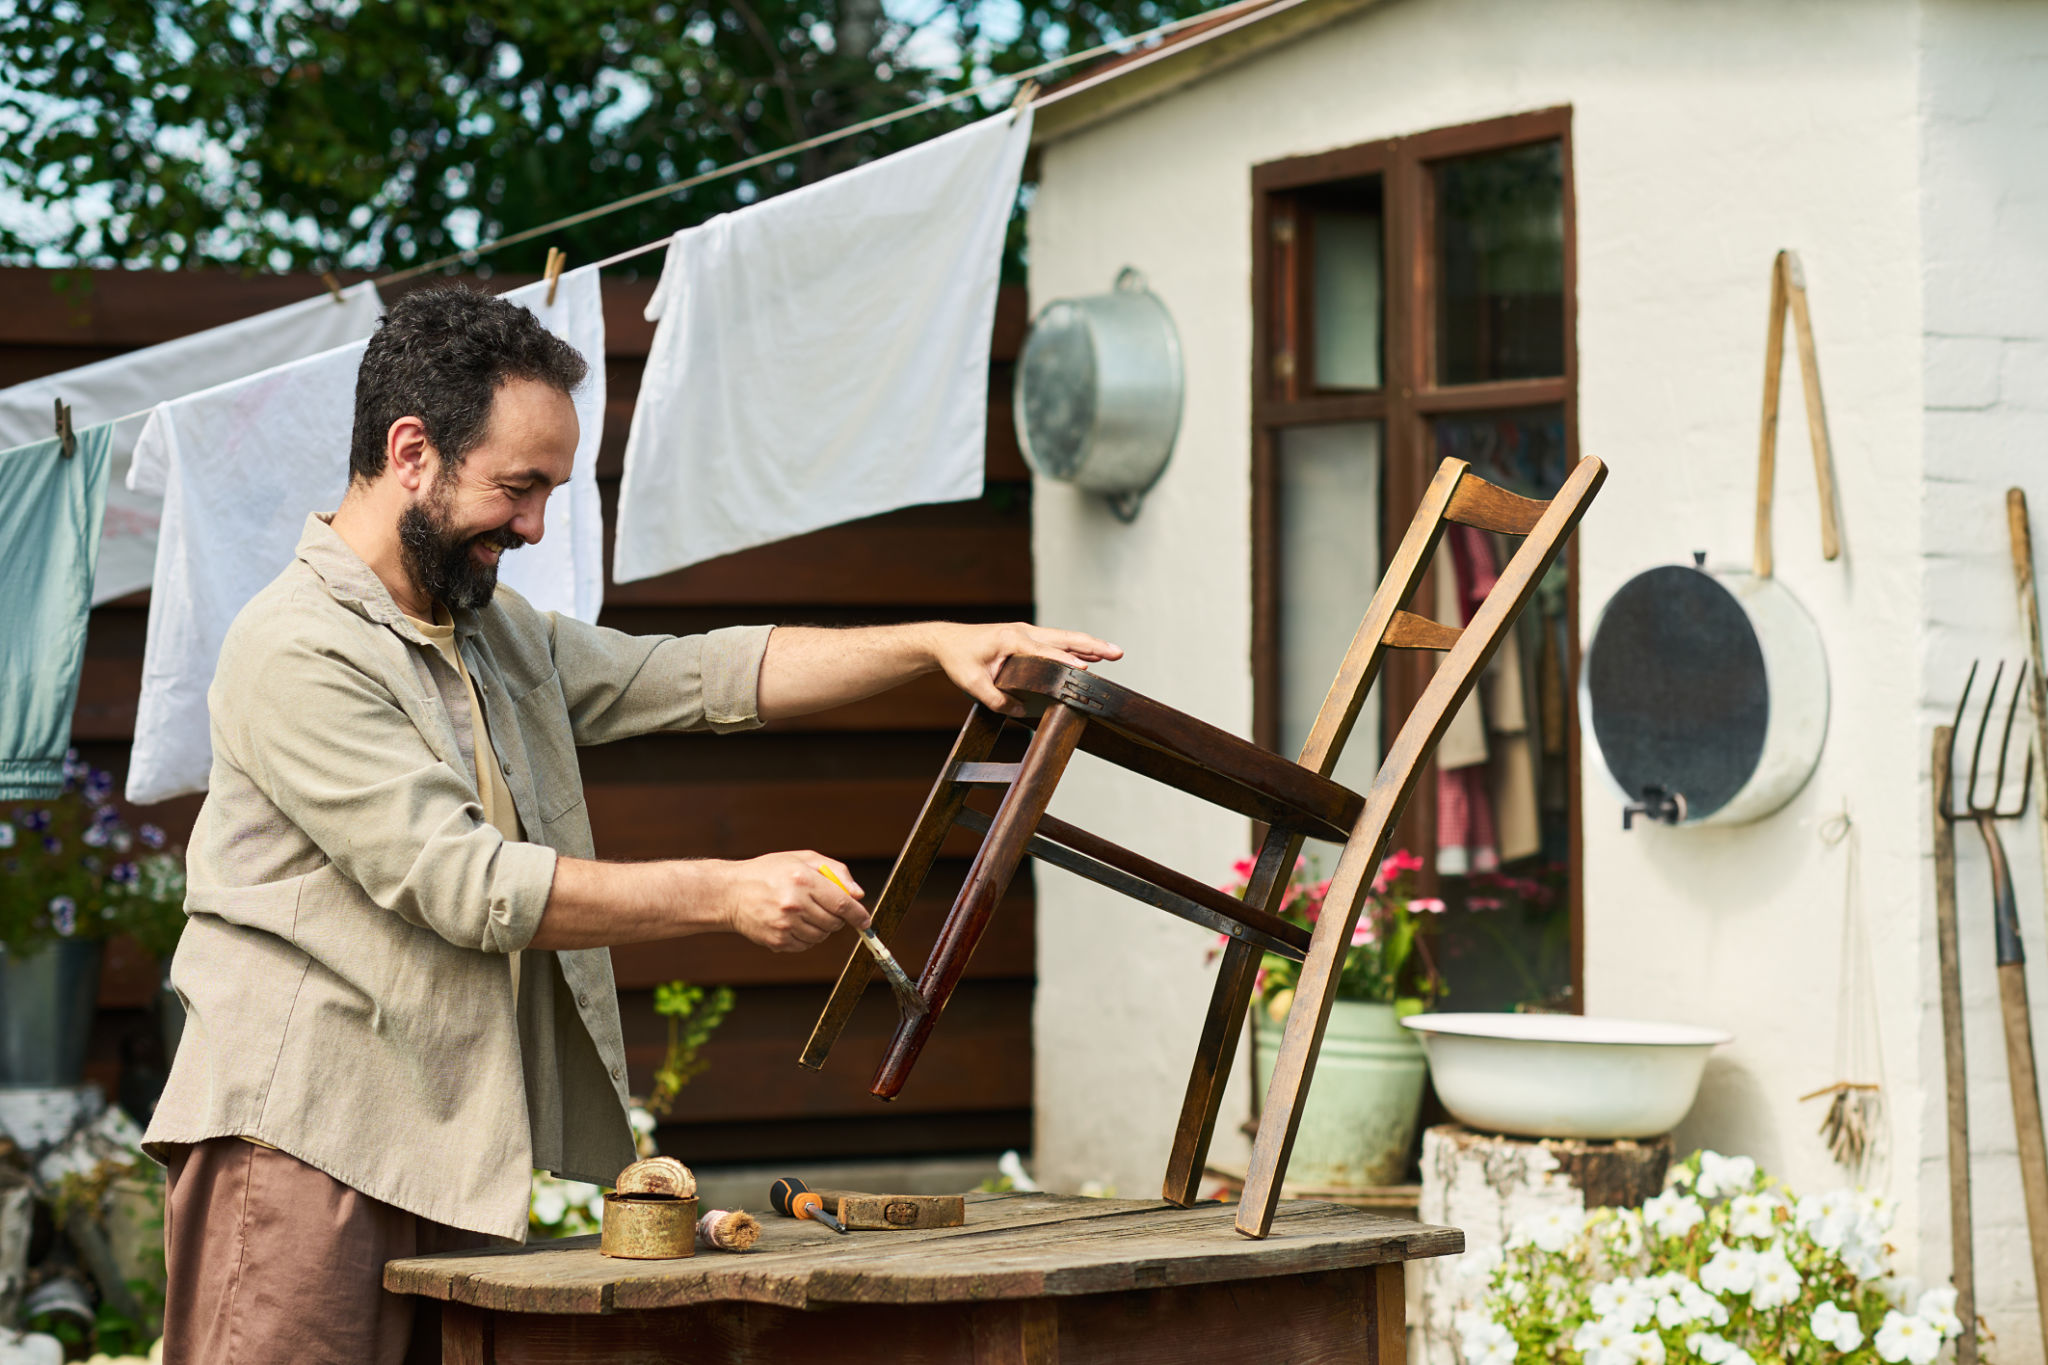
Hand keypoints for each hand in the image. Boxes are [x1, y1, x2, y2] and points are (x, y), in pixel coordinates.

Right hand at [723, 851, 868, 951]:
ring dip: (821, 927)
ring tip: (804, 912)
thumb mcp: (802, 859)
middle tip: (825, 908)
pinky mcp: (777, 941)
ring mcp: (785, 925)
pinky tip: (792, 922)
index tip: (866, 921)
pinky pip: (806, 945)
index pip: (842, 904)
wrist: (731, 893)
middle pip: (834, 923)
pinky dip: (806, 937)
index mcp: (803, 879)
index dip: (858, 915)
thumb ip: (835, 872)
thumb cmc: (770, 872)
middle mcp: (795, 903)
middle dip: (837, 918)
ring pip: (821, 936)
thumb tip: (858, 895)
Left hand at [929, 622, 1122, 714]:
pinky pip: (1056, 642)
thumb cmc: (958, 659)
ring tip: (1114, 653)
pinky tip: (1090, 656)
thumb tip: (1019, 711)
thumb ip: (996, 699)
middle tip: (1118, 652)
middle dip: (1092, 645)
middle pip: (1064, 638)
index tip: (1085, 669)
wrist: (946, 641)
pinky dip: (1075, 647)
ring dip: (1089, 645)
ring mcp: (1026, 632)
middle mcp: (1023, 631)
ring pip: (1064, 638)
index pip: (1045, 652)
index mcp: (1011, 639)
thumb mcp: (972, 684)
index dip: (1065, 661)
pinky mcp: (1027, 638)